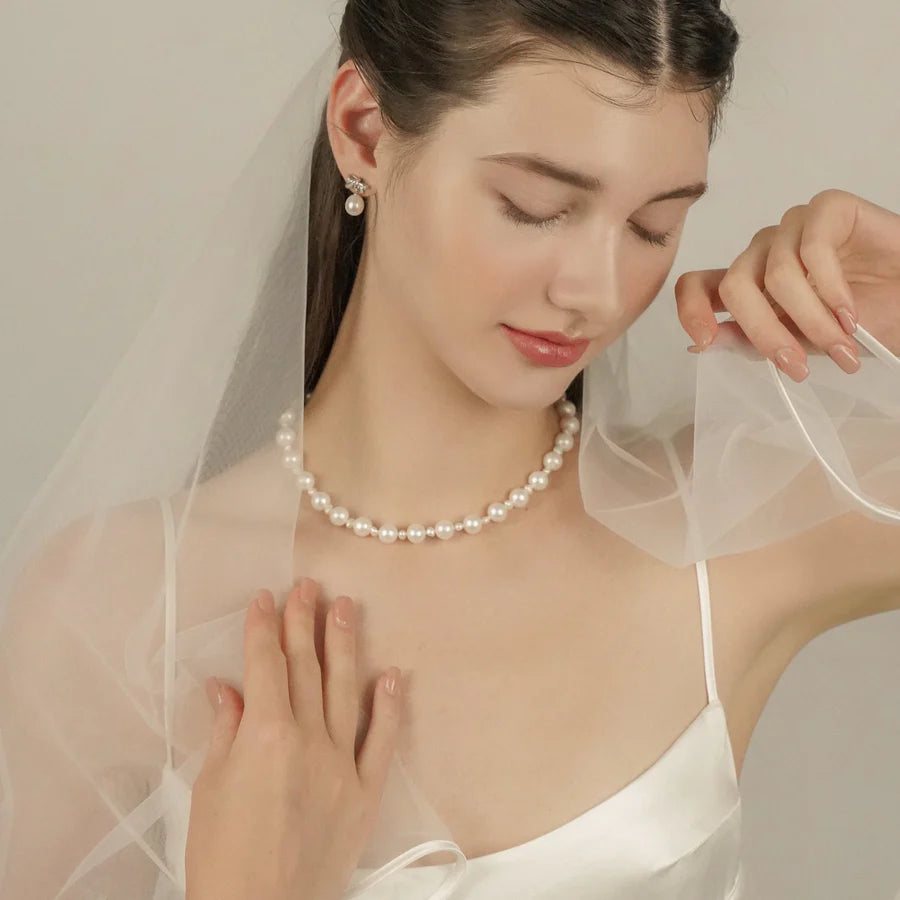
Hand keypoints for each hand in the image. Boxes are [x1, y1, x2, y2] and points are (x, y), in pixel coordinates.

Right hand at [184, 578, 402, 899]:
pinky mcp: (364, 792)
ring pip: (345, 690)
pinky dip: (388, 706)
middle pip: (305, 668)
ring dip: (344, 645)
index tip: (266, 599)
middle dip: (304, 623)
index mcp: (266, 735)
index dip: (264, 628)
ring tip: (346, 608)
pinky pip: (381, 740)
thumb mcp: (209, 789)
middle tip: (308, 586)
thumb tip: (226, 689)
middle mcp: (308, 740)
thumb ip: (225, 731)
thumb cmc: (223, 857)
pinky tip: (392, 675)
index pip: (266, 665)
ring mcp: (341, 764)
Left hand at [674, 189, 899, 380]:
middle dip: (766, 333)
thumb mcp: (798, 343)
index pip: (696, 285)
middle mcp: (763, 252)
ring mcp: (793, 228)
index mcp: (747, 283)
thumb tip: (701, 343)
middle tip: (799, 367)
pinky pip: (812, 249)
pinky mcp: (828, 209)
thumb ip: (749, 340)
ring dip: (811, 320)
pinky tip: (851, 314)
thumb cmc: (860, 322)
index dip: (690, 310)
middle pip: (735, 285)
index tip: (703, 340)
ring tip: (843, 346)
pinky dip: (831, 290)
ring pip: (775, 274)